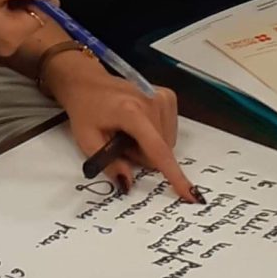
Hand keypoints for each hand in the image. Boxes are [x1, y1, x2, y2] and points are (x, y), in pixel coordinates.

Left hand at [47, 55, 195, 199]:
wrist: (88, 82)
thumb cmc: (86, 110)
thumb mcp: (87, 140)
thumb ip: (109, 164)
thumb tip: (128, 183)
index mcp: (131, 112)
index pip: (158, 149)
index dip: (173, 174)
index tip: (190, 194)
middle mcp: (152, 101)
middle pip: (160, 151)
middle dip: (141, 155)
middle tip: (120, 141)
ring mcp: (163, 97)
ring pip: (167, 143)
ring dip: (148, 145)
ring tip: (127, 130)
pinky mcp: (168, 96)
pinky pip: (169, 131)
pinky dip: (155, 135)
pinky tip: (139, 124)